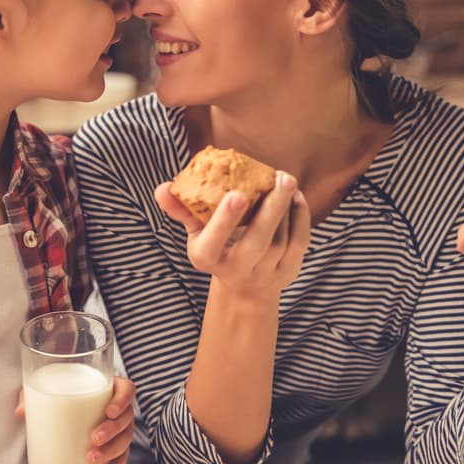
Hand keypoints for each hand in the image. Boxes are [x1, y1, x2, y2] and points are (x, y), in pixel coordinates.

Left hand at [15, 376, 136, 463]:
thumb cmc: (60, 396)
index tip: (109, 411)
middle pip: (126, 418)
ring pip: (125, 440)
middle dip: (112, 431)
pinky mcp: (115, 448)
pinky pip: (122, 459)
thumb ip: (33, 395)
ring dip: (112, 451)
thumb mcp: (47, 391)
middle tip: (93, 439)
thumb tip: (21, 412)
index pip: (127, 390)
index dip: (122, 400)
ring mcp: (119, 430)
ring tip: (92, 459)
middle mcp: (119, 409)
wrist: (62, 413)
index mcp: (109, 388)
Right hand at [155, 172, 310, 300]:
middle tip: (280, 176)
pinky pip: (299, 243)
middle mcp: (236, 271)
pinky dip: (300, 217)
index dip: (224, 220)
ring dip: (287, 208)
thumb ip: (181, 208)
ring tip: (285, 180)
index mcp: (206, 258)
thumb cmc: (216, 247)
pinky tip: (296, 197)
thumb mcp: (196, 231)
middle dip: (271, 209)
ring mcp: (265, 274)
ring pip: (281, 241)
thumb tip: (163, 188)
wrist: (243, 287)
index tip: (237, 194)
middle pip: (257, 243)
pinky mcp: (288, 272)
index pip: (213, 243)